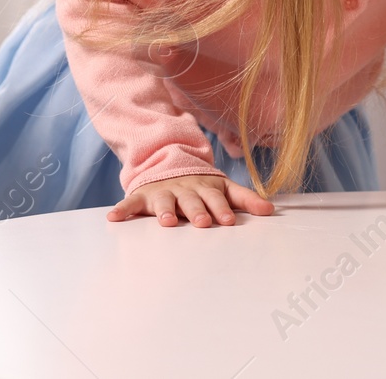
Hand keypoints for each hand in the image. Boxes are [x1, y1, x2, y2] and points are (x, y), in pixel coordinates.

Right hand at [106, 173, 275, 227]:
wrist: (168, 163)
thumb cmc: (201, 186)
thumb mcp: (223, 188)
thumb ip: (246, 199)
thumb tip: (271, 211)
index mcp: (206, 188)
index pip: (216, 200)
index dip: (222, 209)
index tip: (228, 221)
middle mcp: (185, 190)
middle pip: (192, 201)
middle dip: (197, 211)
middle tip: (202, 222)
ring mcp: (163, 192)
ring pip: (164, 202)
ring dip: (165, 211)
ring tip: (166, 222)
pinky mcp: (142, 196)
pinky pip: (130, 203)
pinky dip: (122, 210)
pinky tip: (114, 218)